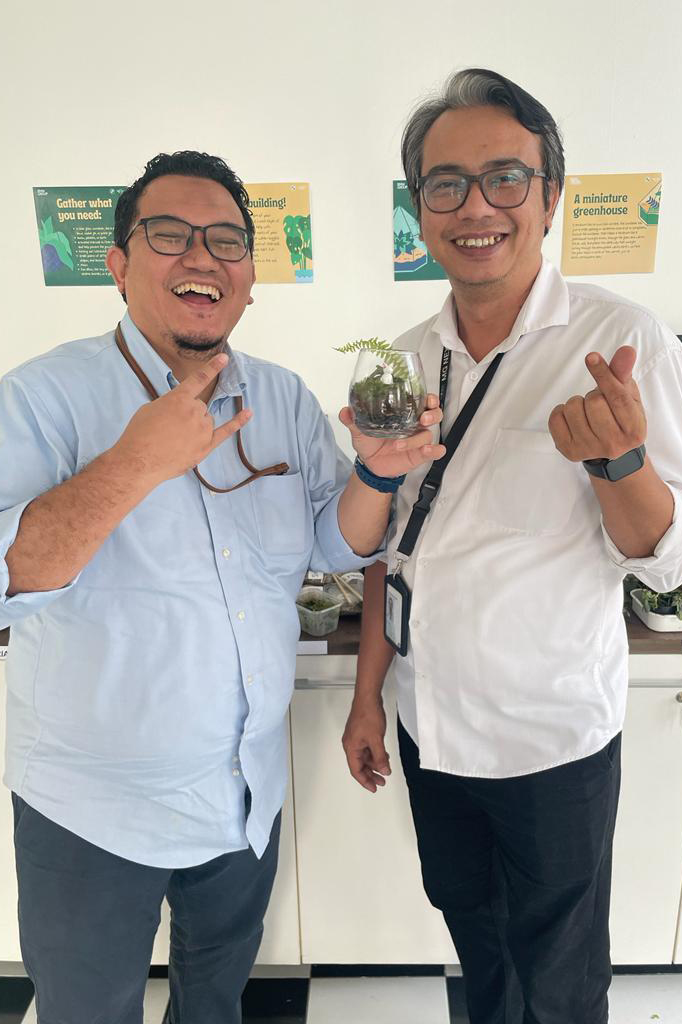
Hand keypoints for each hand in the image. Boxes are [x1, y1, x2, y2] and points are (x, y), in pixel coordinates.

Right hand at [114, 353, 251, 485]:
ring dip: (196, 425)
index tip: (224, 358)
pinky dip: (238, 422)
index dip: (212, 367)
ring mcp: (202, 429)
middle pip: (199, 406)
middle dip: (187, 414)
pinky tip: (248, 413)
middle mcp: (194, 411)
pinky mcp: (206, 446)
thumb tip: (179, 409)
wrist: (139, 461)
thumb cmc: (139, 435)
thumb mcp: (150, 409)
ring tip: (176, 438)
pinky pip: (226, 431)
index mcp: (178, 398)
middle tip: (169, 427)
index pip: (198, 379)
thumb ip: (169, 404)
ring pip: (207, 420)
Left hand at [339, 394, 445, 476]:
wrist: (370, 464)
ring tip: (399, 444)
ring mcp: (418, 439)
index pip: (423, 400)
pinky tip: (427, 450)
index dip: (429, 397)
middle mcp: (415, 424)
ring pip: (429, 434)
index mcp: (404, 413)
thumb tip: (345, 412)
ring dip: (418, 438)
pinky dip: (434, 451)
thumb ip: (353, 420)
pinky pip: (434, 451)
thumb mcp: (360, 430)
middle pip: (434, 413)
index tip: (428, 398)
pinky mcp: (420, 454)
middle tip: (423, 418)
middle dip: (432, 414)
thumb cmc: (370, 442)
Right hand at [342, 697, 390, 792]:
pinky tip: (383, 756)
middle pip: (360, 765)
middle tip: (381, 782)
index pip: (356, 770)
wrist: (368, 697)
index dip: (365, 781)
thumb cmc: (367, 714)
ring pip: (365, 757)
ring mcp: (356, 738)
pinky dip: (375, 754)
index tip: (373, 788)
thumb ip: (380, 757)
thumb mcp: (376, 739)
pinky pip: (368, 748)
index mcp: (351, 747)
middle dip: (371, 774)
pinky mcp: (362, 733)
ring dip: (375, 764)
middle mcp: (351, 744)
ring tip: (385, 769)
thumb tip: (384, 770)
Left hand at [548, 346, 645, 462]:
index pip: (617, 397)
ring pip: (572, 408)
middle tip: (599, 403)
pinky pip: (555, 419)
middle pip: (593, 402)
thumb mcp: (628, 395)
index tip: (591, 357)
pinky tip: (572, 419)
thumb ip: (623, 373)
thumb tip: (626, 351)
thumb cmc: (620, 416)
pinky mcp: (569, 451)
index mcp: (634, 429)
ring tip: (587, 412)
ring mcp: (590, 449)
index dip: (603, 375)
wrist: (610, 448)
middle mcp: (613, 444)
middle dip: (593, 395)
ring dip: (577, 403)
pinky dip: (561, 412)